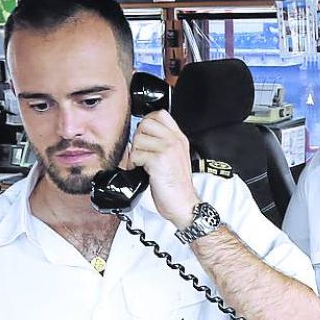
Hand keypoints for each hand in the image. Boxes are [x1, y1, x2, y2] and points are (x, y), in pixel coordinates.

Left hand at [127, 110, 200, 228]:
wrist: (183, 204)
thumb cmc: (177, 186)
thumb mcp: (176, 158)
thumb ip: (163, 143)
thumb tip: (141, 135)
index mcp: (179, 139)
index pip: (160, 114)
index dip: (148, 122)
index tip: (146, 136)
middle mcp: (175, 141)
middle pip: (145, 123)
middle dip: (139, 138)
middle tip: (143, 152)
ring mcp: (168, 149)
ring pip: (138, 139)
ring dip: (136, 153)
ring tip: (143, 164)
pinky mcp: (158, 160)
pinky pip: (135, 155)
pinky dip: (135, 165)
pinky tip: (144, 171)